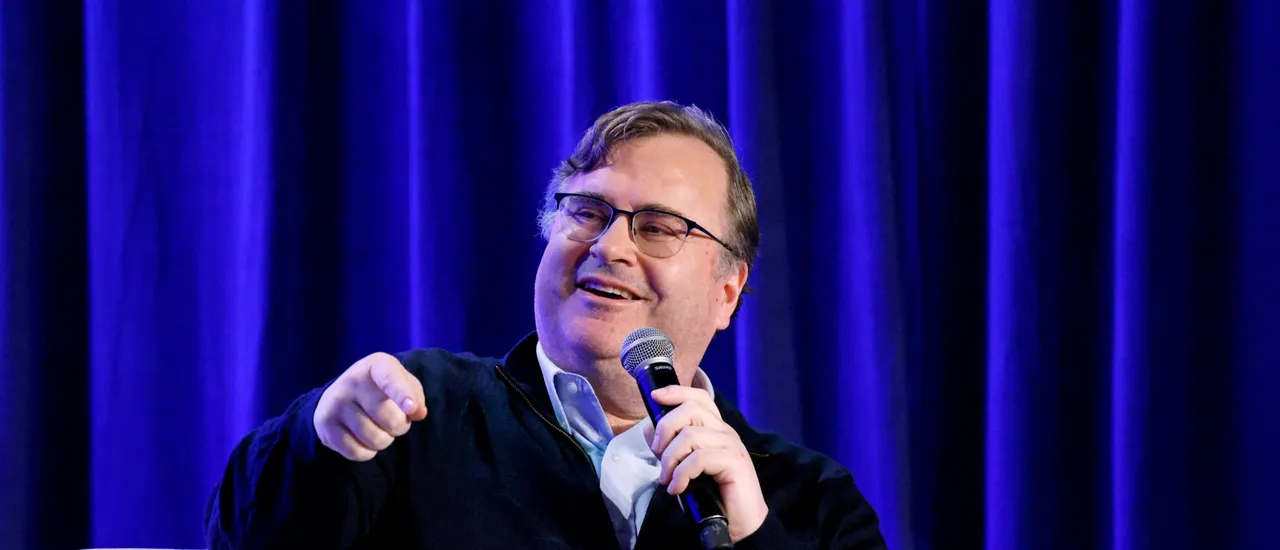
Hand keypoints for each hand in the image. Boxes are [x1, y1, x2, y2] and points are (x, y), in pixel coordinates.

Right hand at [313, 352, 427, 460]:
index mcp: (376, 365)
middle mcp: (352, 381)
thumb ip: (415, 395)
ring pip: (374, 439)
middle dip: (400, 427)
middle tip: (395, 421)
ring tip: (378, 428)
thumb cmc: (381, 389)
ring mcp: (336, 403)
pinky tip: (363, 439)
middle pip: (389, 418)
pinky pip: (357, 452)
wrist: (341, 394)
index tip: (411, 409)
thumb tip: (419, 413)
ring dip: (384, 440)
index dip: (403, 395)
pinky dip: (367, 452)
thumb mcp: (401, 382)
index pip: (390, 380)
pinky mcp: (325, 424)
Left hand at [645, 386, 767, 542]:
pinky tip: (677, 489)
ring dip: (670, 459)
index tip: (655, 396)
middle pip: (691, 409)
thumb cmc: (713, 496)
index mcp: (715, 429)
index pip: (700, 397)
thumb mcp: (684, 468)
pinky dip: (681, 474)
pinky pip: (698, 458)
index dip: (677, 392)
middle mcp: (725, 432)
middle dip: (666, 429)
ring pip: (690, 436)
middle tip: (658, 454)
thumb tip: (648, 428)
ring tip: (667, 480)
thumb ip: (669, 448)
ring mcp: (731, 445)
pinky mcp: (734, 462)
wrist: (739, 523)